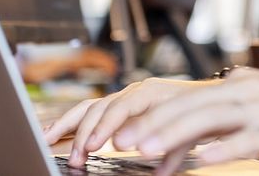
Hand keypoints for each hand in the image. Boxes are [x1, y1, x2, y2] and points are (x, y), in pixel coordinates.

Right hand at [42, 77, 214, 166]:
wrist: (208, 99)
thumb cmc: (199, 114)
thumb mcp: (192, 133)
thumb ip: (173, 152)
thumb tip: (158, 173)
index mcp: (152, 92)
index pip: (123, 106)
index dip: (106, 126)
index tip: (94, 145)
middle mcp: (134, 91)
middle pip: (101, 107)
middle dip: (85, 132)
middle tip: (78, 157)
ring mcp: (123, 98)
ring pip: (90, 108)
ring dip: (70, 127)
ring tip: (50, 142)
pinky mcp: (117, 107)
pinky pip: (89, 111)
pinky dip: (70, 122)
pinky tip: (52, 132)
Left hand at [108, 68, 258, 174]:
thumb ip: (233, 122)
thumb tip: (197, 143)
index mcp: (244, 85)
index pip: (189, 98)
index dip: (156, 115)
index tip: (127, 132)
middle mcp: (250, 91)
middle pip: (191, 105)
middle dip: (153, 124)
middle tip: (122, 142)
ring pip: (209, 119)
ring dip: (174, 136)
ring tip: (147, 151)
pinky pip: (245, 141)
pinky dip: (220, 150)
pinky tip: (199, 161)